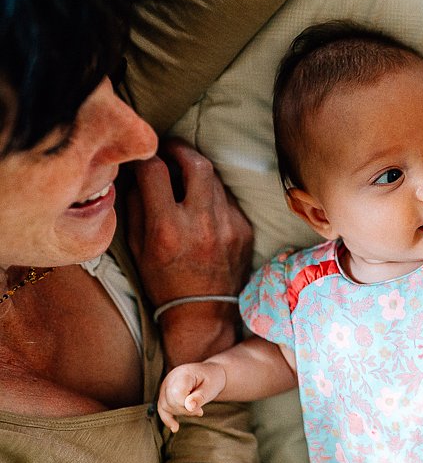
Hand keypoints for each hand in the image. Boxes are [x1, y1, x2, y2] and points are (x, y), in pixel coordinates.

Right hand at [127, 139, 252, 363]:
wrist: (203, 314)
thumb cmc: (162, 280)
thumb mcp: (136, 246)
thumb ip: (136, 205)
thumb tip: (138, 171)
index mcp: (167, 228)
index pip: (156, 171)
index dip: (147, 157)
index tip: (144, 156)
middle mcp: (201, 223)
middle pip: (196, 163)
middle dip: (180, 149)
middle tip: (170, 150)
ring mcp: (228, 226)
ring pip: (215, 179)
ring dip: (197, 171)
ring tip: (184, 177)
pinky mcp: (245, 230)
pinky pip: (227, 200)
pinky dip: (212, 196)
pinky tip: (203, 208)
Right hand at [157, 362, 228, 431]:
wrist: (210, 373)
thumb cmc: (212, 379)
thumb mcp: (211, 387)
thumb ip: (200, 397)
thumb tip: (189, 407)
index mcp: (182, 374)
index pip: (176, 394)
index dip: (186, 406)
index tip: (200, 411)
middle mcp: (170, 379)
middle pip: (170, 401)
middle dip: (185, 411)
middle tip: (200, 411)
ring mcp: (165, 386)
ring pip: (165, 406)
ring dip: (180, 413)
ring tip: (195, 411)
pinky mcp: (165, 394)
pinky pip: (161, 408)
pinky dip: (167, 418)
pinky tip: (175, 428)